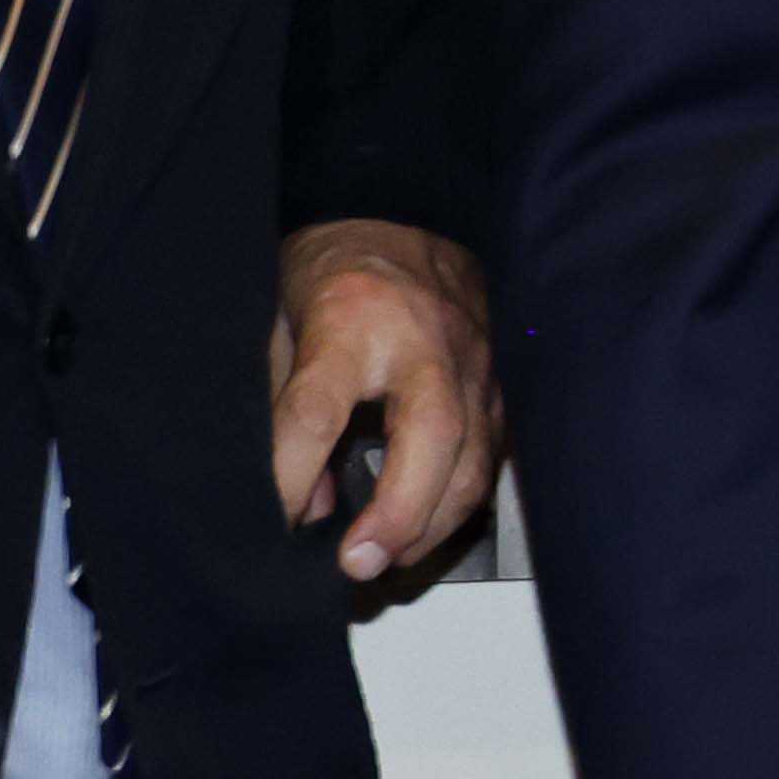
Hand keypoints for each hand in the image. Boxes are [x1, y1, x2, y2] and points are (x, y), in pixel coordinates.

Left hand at [270, 219, 497, 582]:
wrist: (404, 216)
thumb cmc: (334, 271)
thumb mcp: (283, 330)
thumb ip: (286, 415)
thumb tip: (308, 504)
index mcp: (352, 320)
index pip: (317, 410)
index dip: (292, 474)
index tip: (278, 521)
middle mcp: (426, 343)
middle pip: (431, 438)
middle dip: (398, 513)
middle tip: (357, 563)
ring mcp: (476, 363)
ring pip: (475, 461)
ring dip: (432, 524)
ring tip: (388, 560)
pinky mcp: (500, 384)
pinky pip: (492, 457)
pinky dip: (459, 502)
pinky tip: (428, 527)